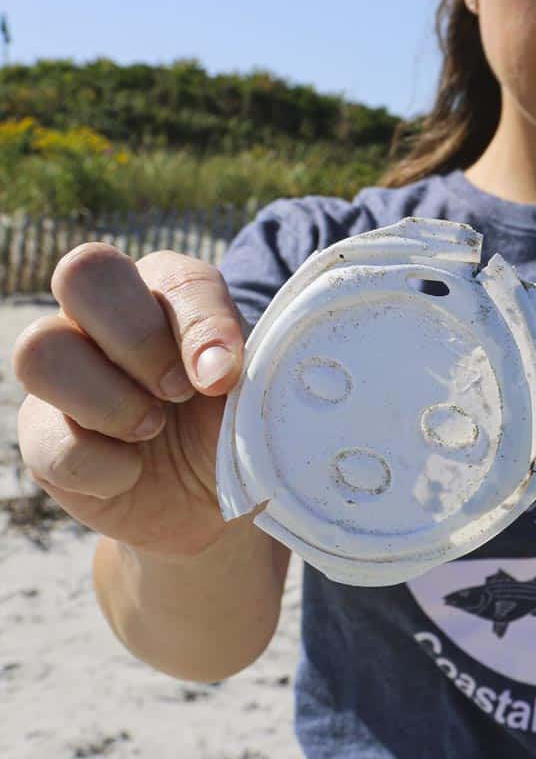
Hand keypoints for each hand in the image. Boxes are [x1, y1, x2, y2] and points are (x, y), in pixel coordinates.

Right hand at [13, 243, 252, 555]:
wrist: (216, 501)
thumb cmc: (238, 427)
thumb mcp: (259, 393)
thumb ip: (247, 366)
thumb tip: (214, 369)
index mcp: (169, 292)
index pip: (176, 276)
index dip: (201, 325)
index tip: (223, 379)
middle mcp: (104, 317)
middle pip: (83, 274)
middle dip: (138, 339)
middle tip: (180, 393)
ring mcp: (64, 372)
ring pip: (37, 349)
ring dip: (108, 400)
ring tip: (152, 429)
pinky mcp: (42, 435)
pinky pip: (46, 438)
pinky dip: (102, 465)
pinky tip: (133, 473)